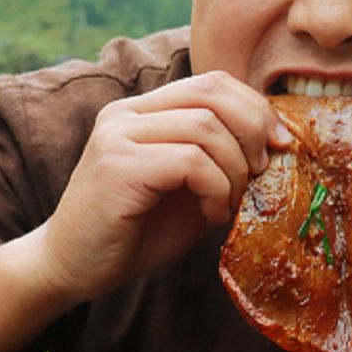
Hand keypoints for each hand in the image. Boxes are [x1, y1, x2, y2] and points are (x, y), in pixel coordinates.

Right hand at [34, 72, 291, 304]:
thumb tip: (275, 144)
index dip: (256, 108)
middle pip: (212, 94)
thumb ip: (218, 160)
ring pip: (206, 128)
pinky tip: (212, 214)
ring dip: (235, 170)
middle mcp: (126, 113)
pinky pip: (190, 162)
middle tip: (262, 173)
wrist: (73, 268)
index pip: (212, 82)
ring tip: (229, 203)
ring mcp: (118, 136)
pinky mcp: (118, 167)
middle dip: (254, 132)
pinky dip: (216, 189)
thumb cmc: (133, 233)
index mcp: (142, 110)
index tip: (279, 145)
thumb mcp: (187, 189)